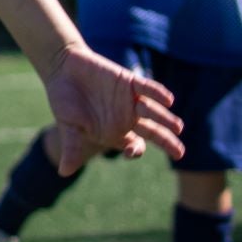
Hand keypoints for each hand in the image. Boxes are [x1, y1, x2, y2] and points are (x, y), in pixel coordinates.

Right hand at [39, 43, 184, 173]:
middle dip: (166, 142)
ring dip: (165, 118)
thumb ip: (71, 147)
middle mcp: (127, 118)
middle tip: (178, 153)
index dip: (136, 150)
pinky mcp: (130, 82)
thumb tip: (64, 172)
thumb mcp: (68, 126)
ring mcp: (131, 100)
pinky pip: (148, 88)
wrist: (62, 69)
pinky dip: (158, 93)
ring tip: (177, 127)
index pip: (134, 146)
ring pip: (153, 111)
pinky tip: (168, 100)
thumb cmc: (64, 101)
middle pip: (152, 132)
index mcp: (114, 132)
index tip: (130, 152)